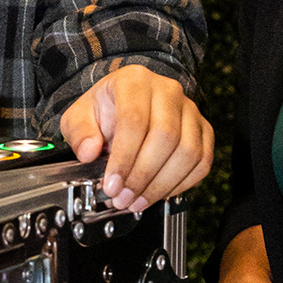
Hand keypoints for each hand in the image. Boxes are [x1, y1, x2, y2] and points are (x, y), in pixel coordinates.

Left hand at [59, 63, 212, 211]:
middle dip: (142, 176)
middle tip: (123, 197)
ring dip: (161, 185)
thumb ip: (80, 132)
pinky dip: (181, 184)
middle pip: (165, 136)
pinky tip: (158, 193)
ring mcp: (189, 110)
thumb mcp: (79, 116)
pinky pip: (202, 161)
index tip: (112, 184)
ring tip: (137, 201)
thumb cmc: (106, 110)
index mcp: (134, 82)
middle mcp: (167, 91)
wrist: (124, 104)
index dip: (124, 158)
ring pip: (187, 152)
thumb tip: (88, 151)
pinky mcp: (202, 130)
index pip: (134, 120)